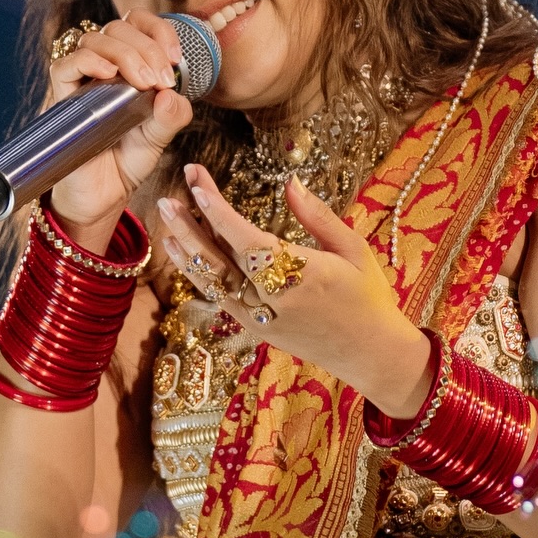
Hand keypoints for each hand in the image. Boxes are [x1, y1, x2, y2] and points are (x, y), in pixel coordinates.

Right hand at [46, 11, 193, 242]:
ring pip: (94, 40)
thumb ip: (172, 116)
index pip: (138, 24)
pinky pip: (65, 65)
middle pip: (118, 28)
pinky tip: (108, 75)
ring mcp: (81, 82)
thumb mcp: (159, 138)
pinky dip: (88, 62)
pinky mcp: (62, 99)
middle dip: (147, 46)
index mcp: (130, 68)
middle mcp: (103, 68)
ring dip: (125, 53)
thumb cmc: (126, 163)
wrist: (101, 198)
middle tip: (161, 79)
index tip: (175, 58)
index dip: (158, 30)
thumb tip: (171, 93)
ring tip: (143, 84)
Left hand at [158, 163, 434, 418]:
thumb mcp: (353, 248)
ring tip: (166, 219)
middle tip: (168, 197)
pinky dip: (197, 273)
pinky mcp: (256, 329)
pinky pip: (219, 297)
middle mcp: (272, 298)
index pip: (245, 238)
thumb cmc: (369, 296)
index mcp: (299, 274)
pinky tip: (183, 253)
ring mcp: (260, 317)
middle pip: (218, 259)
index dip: (216, 211)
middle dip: (189, 225)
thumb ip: (318, 215)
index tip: (197, 183)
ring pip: (211, 281)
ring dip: (185, 249)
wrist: (371, 354)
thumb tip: (290, 182)